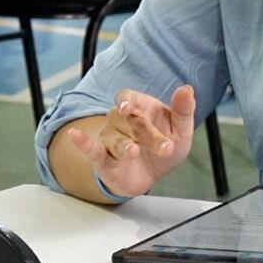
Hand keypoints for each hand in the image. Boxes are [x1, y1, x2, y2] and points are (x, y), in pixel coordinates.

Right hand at [66, 86, 196, 199]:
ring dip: (125, 146)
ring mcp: (111, 138)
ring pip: (116, 140)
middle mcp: (121, 120)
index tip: (129, 108)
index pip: (128, 98)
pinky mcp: (103, 159)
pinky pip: (91, 149)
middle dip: (147, 135)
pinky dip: (83, 143)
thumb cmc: (165, 144)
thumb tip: (187, 88)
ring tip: (135, 152)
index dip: (127, 101)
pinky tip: (76, 135)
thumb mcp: (181, 130)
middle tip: (166, 147)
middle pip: (129, 122)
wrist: (154, 174)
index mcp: (140, 107)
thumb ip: (183, 110)